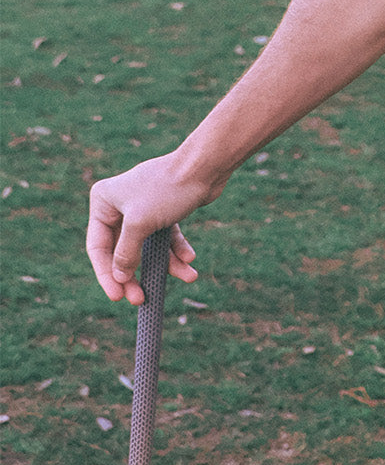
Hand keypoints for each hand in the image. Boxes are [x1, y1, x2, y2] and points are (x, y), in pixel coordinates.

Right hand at [87, 153, 208, 304]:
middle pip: (122, 251)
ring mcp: (143, 208)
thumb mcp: (140, 225)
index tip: (117, 297)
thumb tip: (119, 276)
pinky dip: (177, 251)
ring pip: (147, 248)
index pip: (98, 247)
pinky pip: (166, 239)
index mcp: (104, 201)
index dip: (106, 275)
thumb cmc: (168, 189)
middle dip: (134, 275)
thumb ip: (125, 253)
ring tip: (185, 276)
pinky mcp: (164, 211)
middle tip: (140, 299)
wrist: (206, 165)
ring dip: (164, 265)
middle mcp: (120, 204)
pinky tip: (190, 261)